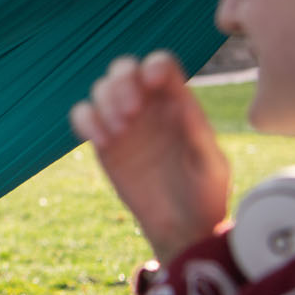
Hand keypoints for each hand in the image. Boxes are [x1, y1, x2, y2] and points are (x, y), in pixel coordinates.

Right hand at [70, 51, 230, 262]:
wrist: (182, 229)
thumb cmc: (206, 196)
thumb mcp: (211, 164)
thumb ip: (197, 133)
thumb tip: (181, 103)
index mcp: (178, 103)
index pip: (160, 65)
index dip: (153, 65)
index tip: (153, 82)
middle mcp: (149, 107)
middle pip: (124, 69)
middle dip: (122, 80)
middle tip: (131, 110)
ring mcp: (123, 124)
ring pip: (100, 88)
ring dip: (105, 101)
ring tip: (120, 131)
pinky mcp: (104, 144)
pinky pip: (82, 116)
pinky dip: (86, 121)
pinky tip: (103, 141)